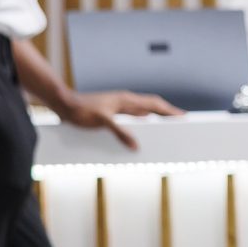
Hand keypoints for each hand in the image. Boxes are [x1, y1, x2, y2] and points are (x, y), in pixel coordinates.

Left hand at [59, 89, 180, 149]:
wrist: (64, 104)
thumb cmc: (81, 110)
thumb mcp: (102, 122)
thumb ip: (120, 133)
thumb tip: (135, 146)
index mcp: (127, 100)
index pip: (154, 105)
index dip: (170, 111)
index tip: (183, 116)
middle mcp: (125, 100)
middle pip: (152, 106)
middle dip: (167, 112)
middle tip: (180, 120)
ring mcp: (119, 105)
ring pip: (143, 110)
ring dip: (155, 116)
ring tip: (165, 125)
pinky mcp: (112, 110)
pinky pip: (133, 115)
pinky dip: (142, 120)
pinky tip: (142, 127)